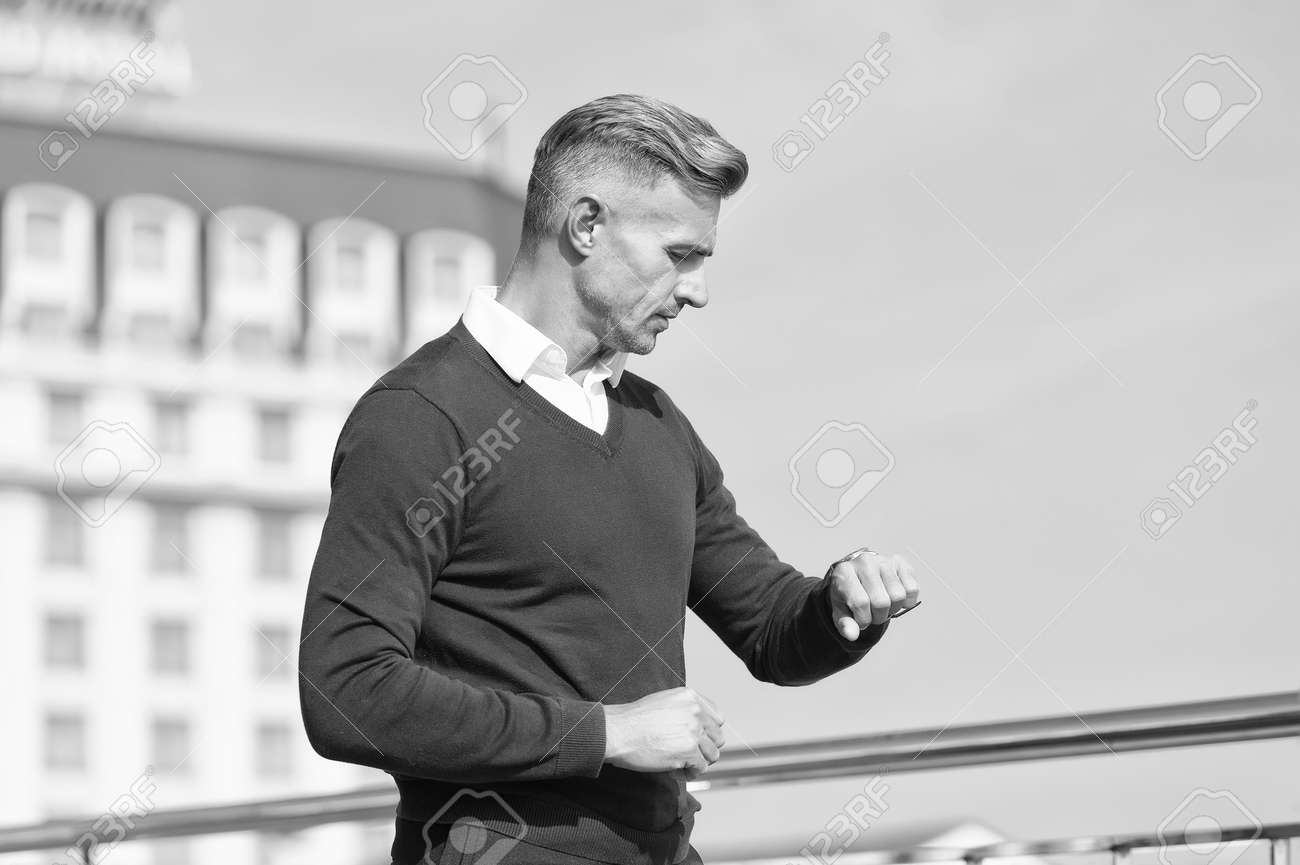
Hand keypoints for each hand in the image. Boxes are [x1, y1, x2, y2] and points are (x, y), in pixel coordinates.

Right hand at [602, 687, 725, 779]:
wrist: (618, 731)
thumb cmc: (634, 719)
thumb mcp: (664, 701)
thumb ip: (685, 709)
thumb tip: (700, 726)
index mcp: (691, 697)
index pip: (718, 718)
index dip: (709, 731)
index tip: (700, 739)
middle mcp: (695, 712)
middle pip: (718, 737)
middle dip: (705, 748)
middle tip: (690, 754)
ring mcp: (693, 731)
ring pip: (712, 754)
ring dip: (699, 761)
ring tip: (684, 764)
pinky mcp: (688, 751)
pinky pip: (701, 767)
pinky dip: (691, 773)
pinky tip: (678, 771)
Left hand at [826, 550, 920, 639]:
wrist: (855, 574)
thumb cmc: (847, 594)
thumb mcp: (840, 610)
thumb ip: (844, 624)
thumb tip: (852, 635)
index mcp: (845, 572)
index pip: (861, 602)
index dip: (863, 619)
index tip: (860, 620)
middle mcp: (864, 561)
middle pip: (882, 602)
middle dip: (878, 617)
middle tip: (872, 613)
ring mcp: (884, 560)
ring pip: (898, 596)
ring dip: (892, 609)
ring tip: (882, 606)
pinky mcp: (900, 562)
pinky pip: (912, 589)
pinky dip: (907, 601)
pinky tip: (894, 599)